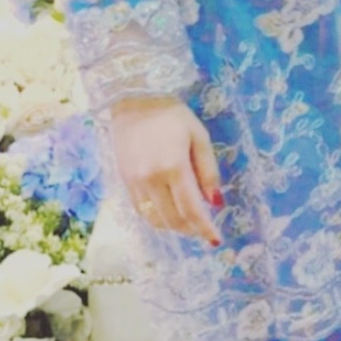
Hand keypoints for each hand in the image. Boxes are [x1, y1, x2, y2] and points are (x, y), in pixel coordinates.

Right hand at [109, 97, 222, 246]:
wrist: (132, 100)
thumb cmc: (171, 115)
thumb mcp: (199, 136)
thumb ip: (208, 171)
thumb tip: (216, 201)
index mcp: (174, 167)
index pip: (192, 209)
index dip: (205, 228)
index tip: (216, 240)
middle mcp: (152, 180)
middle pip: (173, 219)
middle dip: (191, 230)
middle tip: (205, 231)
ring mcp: (135, 183)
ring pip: (156, 219)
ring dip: (174, 227)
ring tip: (189, 224)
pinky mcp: (125, 182)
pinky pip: (142, 211)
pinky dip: (157, 219)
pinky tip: (168, 214)